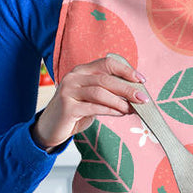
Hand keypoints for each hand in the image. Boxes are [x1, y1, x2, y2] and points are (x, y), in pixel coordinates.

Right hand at [30, 54, 146, 150]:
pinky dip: (110, 110)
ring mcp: (68, 91)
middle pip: (105, 78)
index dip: (126, 70)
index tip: (141, 79)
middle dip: (127, 88)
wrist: (49, 129)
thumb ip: (108, 93)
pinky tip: (120, 114)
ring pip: (100, 92)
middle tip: (143, 98)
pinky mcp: (67, 107)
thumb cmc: (74, 112)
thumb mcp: (91, 98)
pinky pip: (93, 107)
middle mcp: (73, 77)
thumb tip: (135, 95)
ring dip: (120, 101)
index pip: (106, 63)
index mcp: (81, 71)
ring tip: (132, 109)